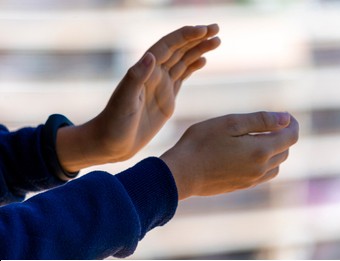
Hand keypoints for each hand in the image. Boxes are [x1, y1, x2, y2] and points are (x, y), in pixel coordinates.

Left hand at [57, 24, 219, 171]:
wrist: (113, 143)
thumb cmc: (114, 123)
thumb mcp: (124, 102)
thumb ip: (136, 78)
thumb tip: (151, 55)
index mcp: (145, 71)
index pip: (168, 46)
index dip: (185, 36)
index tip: (204, 30)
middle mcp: (154, 74)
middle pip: (179, 50)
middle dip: (198, 38)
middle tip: (217, 29)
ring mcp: (161, 86)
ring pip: (183, 61)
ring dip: (199, 50)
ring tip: (217, 41)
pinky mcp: (167, 98)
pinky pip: (182, 76)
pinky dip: (193, 66)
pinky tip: (203, 60)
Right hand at [160, 111, 298, 199]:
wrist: (181, 174)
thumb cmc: (202, 144)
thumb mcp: (230, 123)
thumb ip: (261, 120)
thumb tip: (286, 118)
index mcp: (260, 150)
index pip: (291, 137)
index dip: (292, 123)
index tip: (284, 115)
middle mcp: (260, 168)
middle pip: (285, 151)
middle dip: (282, 136)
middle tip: (268, 124)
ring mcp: (251, 180)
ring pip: (276, 165)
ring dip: (274, 151)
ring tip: (259, 139)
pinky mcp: (241, 186)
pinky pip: (263, 175)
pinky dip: (264, 163)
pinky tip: (248, 155)